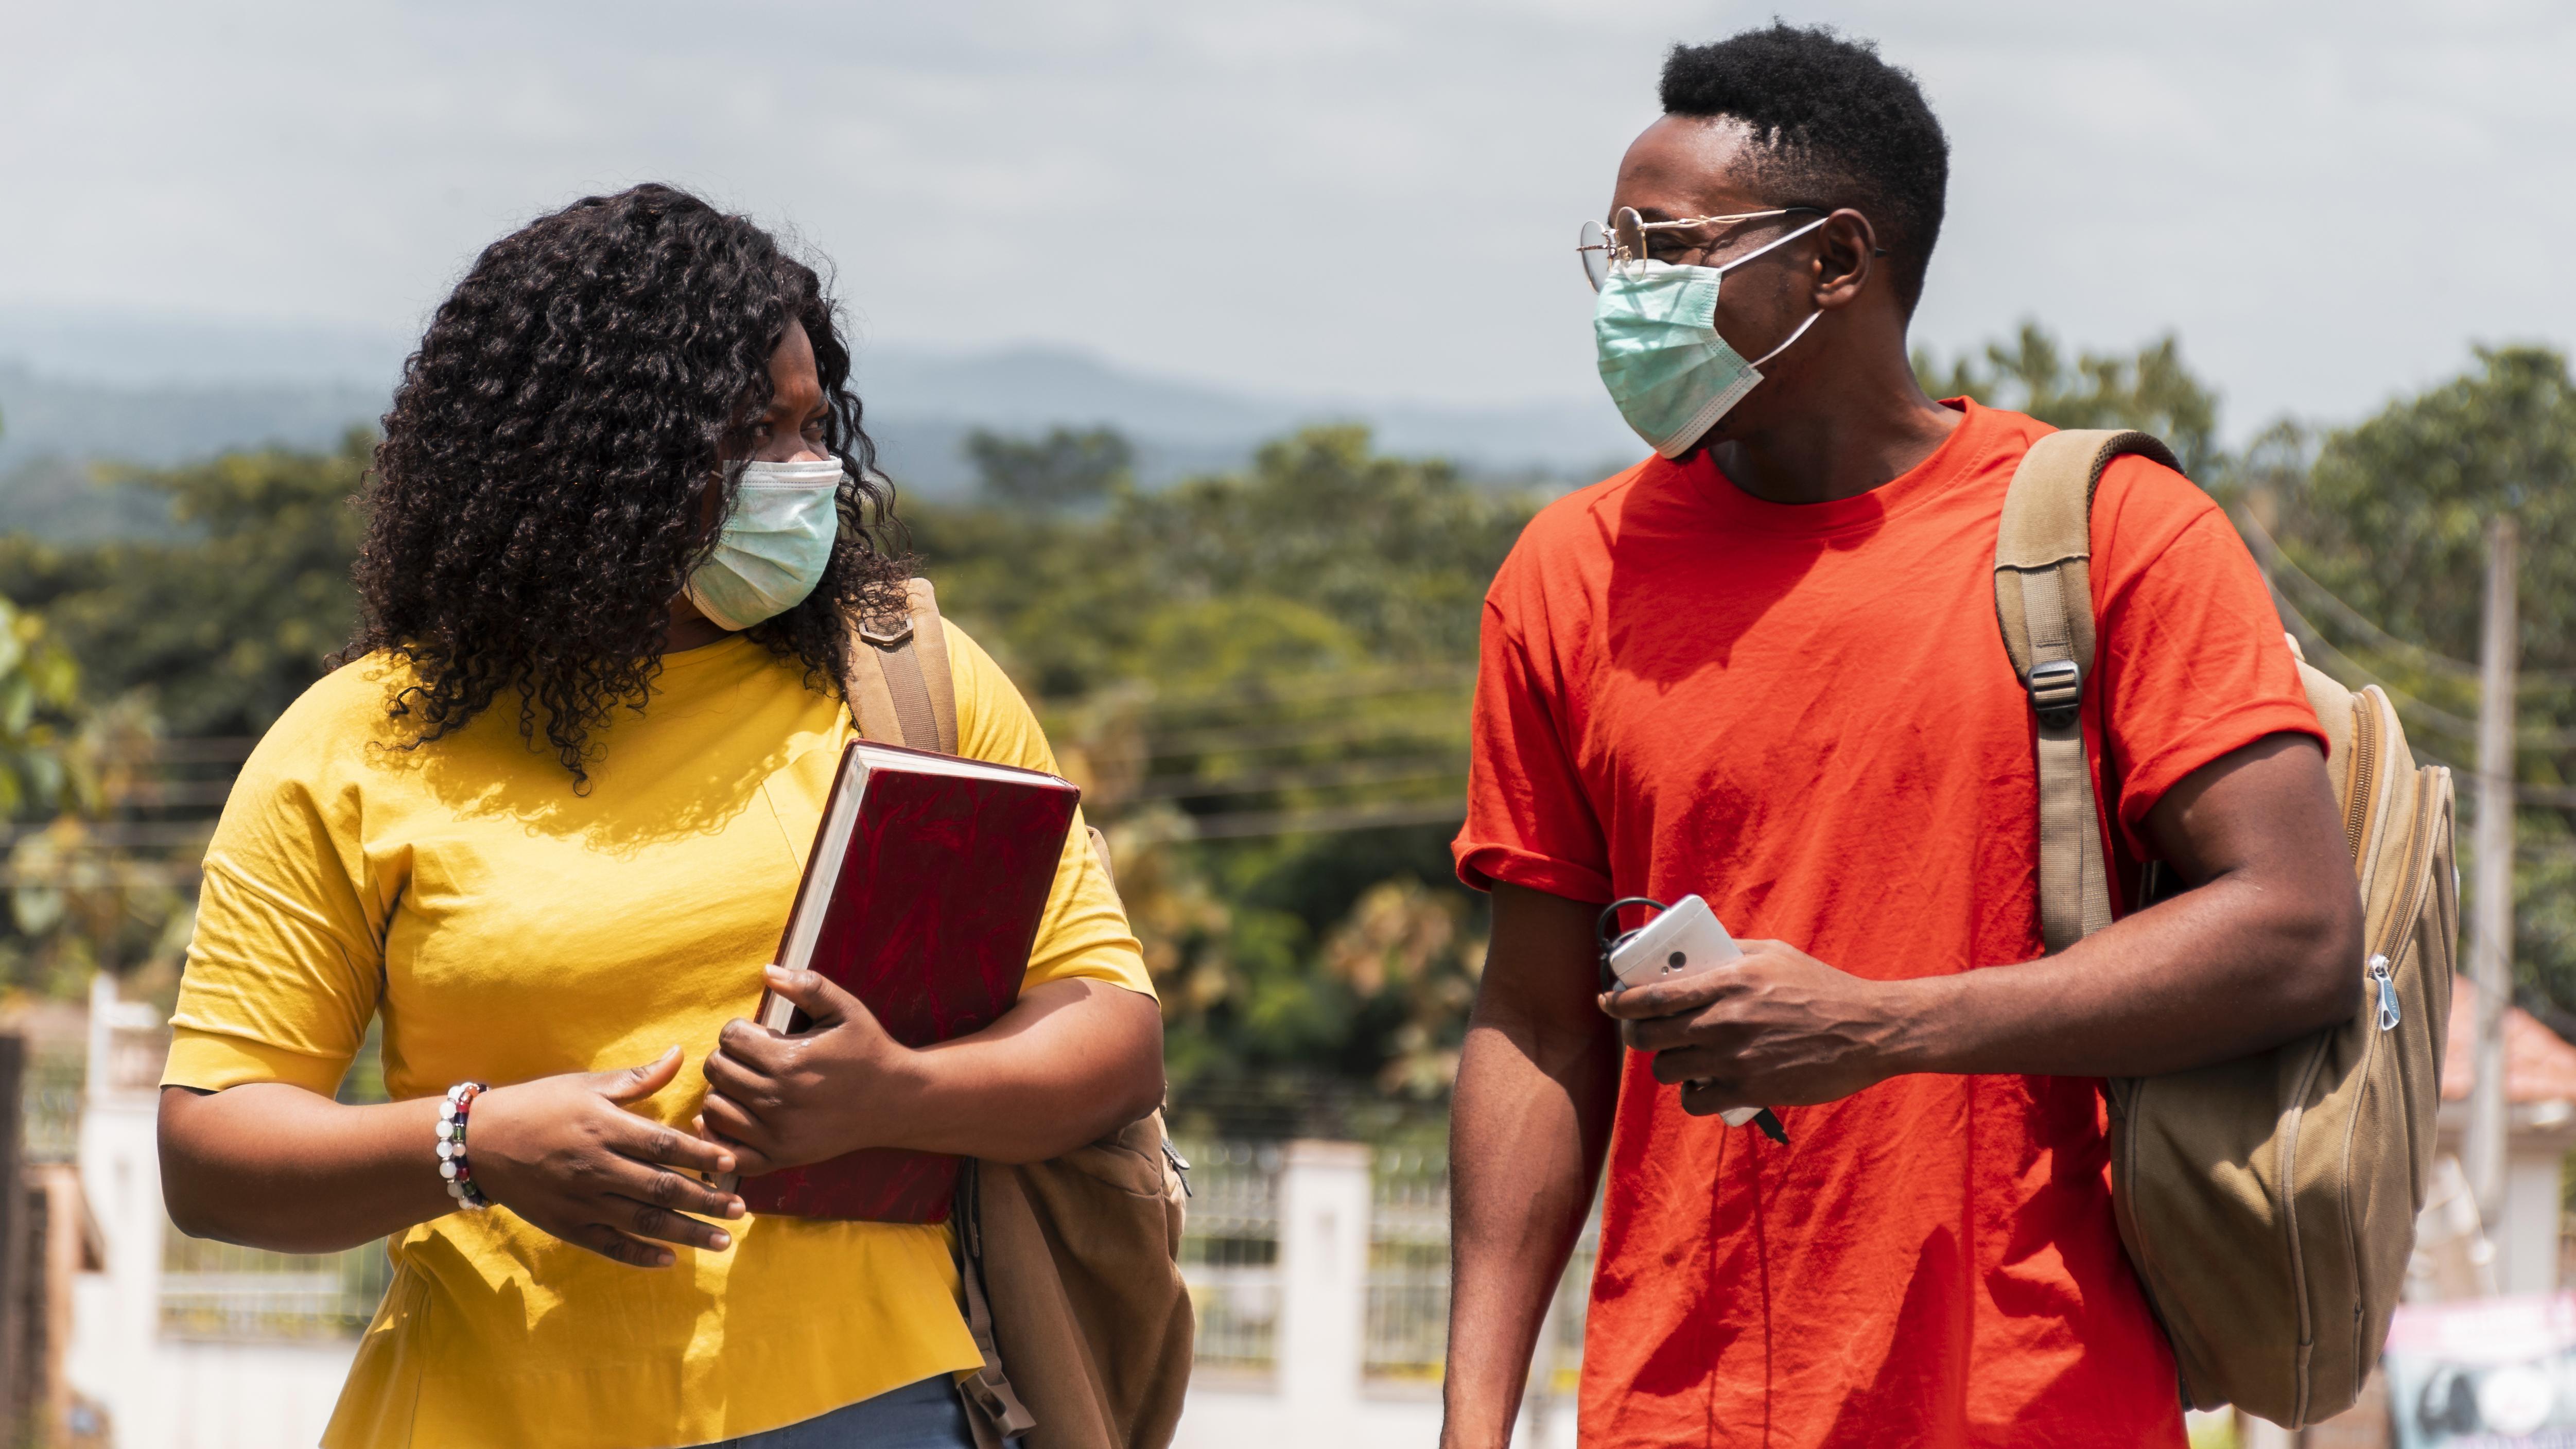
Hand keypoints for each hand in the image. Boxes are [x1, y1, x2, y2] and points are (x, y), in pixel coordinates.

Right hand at [465, 1047, 745, 1267]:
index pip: (663, 1145)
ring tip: (722, 1241)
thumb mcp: (587, 1085)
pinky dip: (640, 1255)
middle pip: (661, 1188)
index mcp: (604, 1128)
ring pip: (643, 1222)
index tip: (733, 1162)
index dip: (701, 1154)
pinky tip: (670, 1260)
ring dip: (686, 1233)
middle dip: (706, 1200)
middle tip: (742, 1210)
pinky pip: (609, 1246)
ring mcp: (581, 1202)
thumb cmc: (539, 1106)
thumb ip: (638, 1078)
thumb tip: (681, 1053)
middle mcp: (596, 1168)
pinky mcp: (566, 1226)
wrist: (478, 1143)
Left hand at [699, 966, 915, 1176]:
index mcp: (789, 1061)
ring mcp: (778, 1134)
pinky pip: (728, 1151)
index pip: (730, 1037)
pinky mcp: (780, 1157)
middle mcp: (778, 1100)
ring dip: (724, 1091)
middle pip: (717, 1070)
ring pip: (714, 1108)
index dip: (739, 1029)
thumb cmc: (868, 1050)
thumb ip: (808, 986)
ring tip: (748, 1083)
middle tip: (753, 1057)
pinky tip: (737, 1116)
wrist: (896, 1101)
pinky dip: (722, 1134)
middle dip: (729, 1056)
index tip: (759, 1034)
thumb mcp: (846, 1010)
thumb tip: (766, 971)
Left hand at [1597, 940, 1917, 1116]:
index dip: (1619, 1002)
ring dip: (1668, 1065)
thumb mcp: (1774, 954)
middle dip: (1637, 1035)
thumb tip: (1697, 950)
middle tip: (1646, 1033)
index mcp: (1725, 981)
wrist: (1868, 1030)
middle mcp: (1722, 1020)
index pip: (1650, 996)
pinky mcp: (1749, 1090)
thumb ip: (1730, 951)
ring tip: (1683, 1058)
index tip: (1610, 1001)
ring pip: (1667, 1069)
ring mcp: (1733, 1058)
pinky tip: (1703, 1086)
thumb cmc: (1822, 989)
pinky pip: (1696, 1100)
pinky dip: (1693, 1095)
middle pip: (1647, 1036)